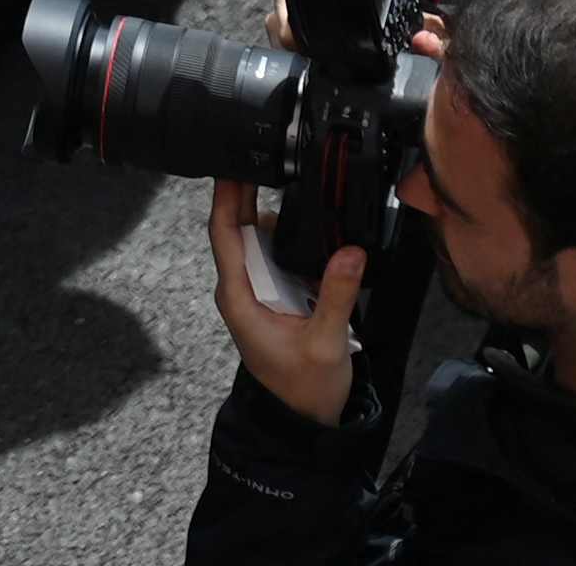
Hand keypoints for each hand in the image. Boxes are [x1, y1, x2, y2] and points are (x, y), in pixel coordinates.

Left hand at [204, 183, 369, 424]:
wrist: (303, 420)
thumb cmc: (305, 387)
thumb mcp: (326, 342)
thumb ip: (336, 295)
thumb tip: (350, 251)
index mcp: (239, 296)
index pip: (224, 234)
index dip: (226, 197)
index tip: (233, 163)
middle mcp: (240, 289)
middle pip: (236, 229)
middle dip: (247, 192)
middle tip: (267, 155)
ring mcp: (254, 292)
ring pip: (255, 241)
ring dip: (268, 211)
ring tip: (287, 175)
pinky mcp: (272, 297)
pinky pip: (271, 257)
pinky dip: (284, 235)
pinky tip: (303, 217)